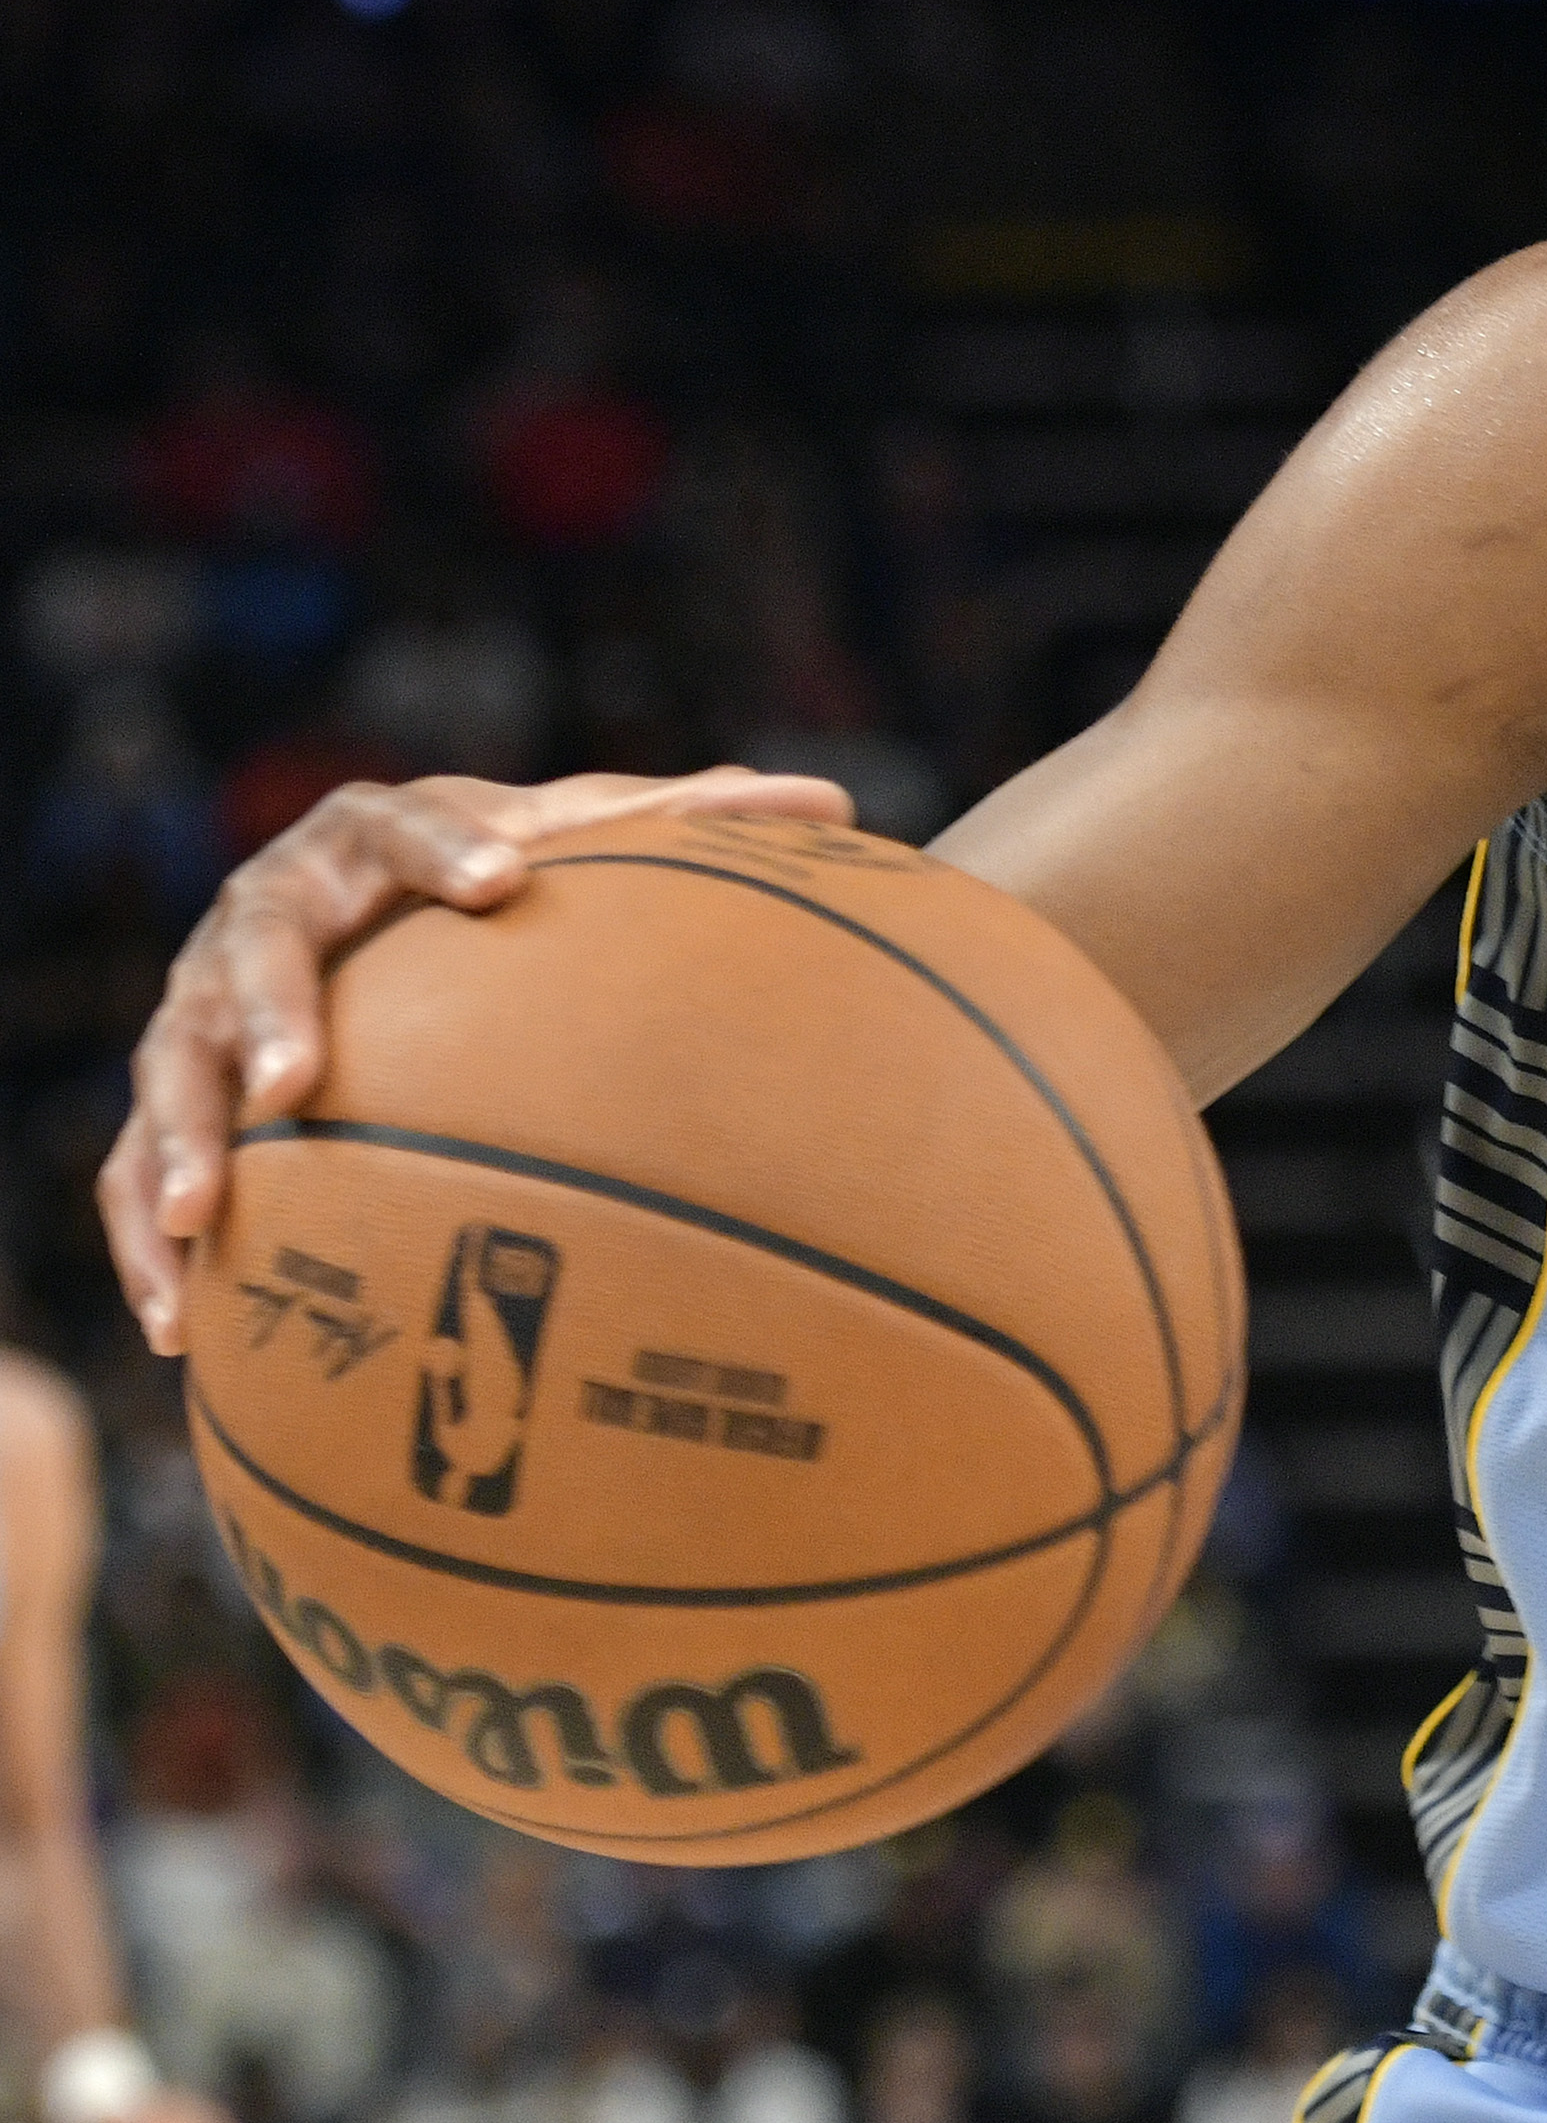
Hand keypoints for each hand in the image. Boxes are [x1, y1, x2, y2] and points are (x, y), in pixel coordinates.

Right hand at [96, 766, 859, 1353]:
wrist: (357, 889)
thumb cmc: (486, 864)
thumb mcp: (569, 832)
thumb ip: (681, 820)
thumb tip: (835, 797)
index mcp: (366, 837)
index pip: (395, 828)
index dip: (439, 849)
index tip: (499, 881)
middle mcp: (267, 908)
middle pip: (251, 948)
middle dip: (266, 1011)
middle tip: (291, 1081)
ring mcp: (199, 1001)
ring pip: (172, 1067)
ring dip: (180, 1141)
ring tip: (197, 1216)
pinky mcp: (175, 1087)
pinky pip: (135, 1166)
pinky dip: (142, 1241)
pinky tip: (174, 1325)